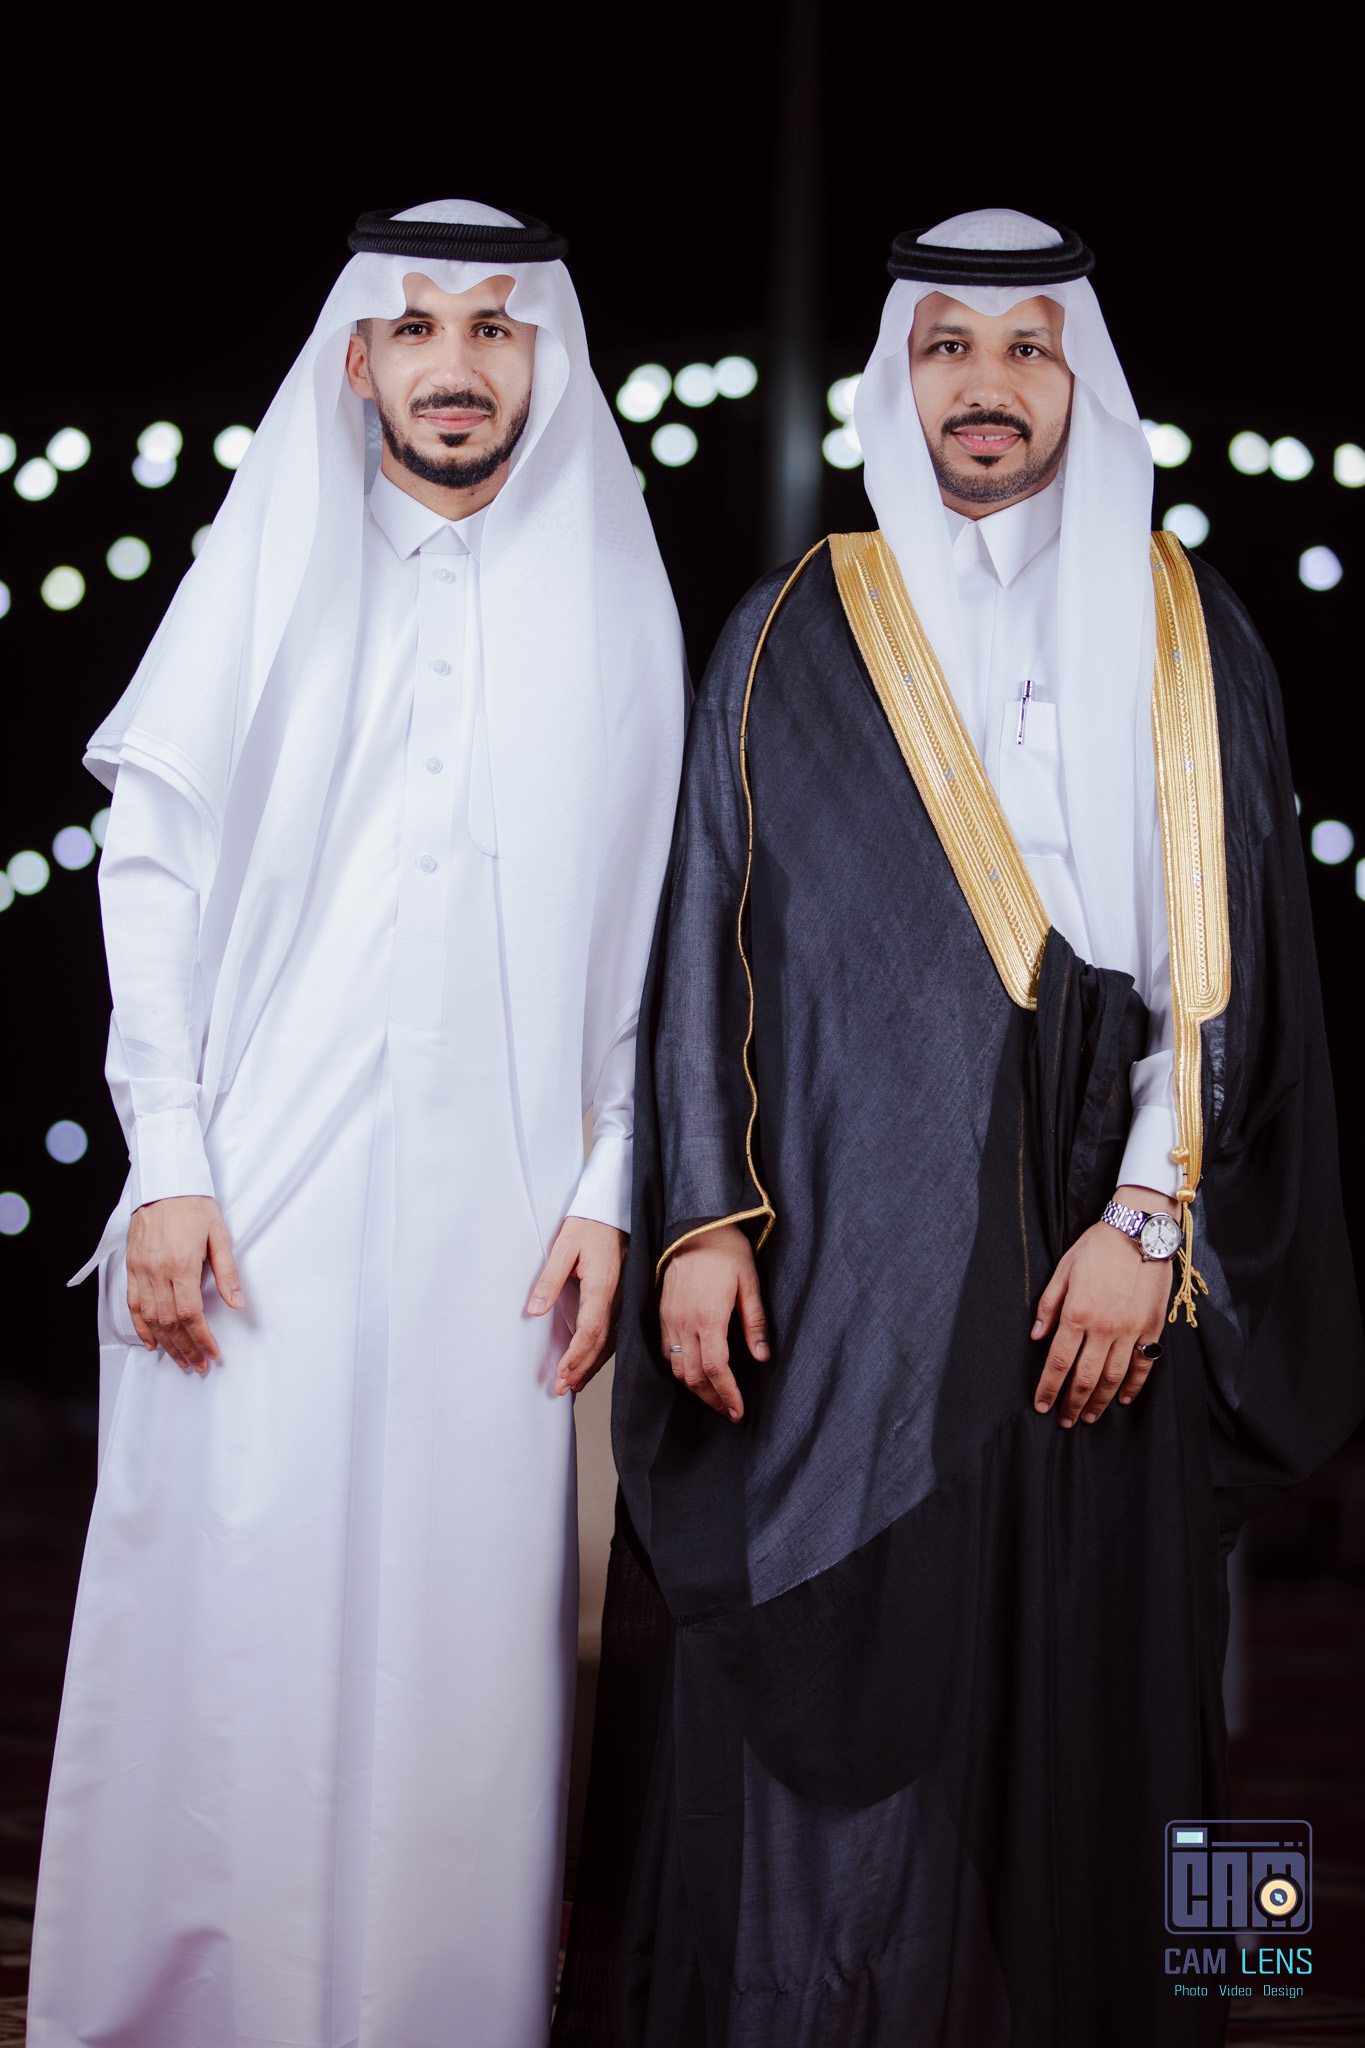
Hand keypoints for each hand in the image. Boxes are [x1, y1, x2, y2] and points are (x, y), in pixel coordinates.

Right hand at [126, 1195, 243, 1375]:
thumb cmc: (194, 1207)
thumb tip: (237, 1303)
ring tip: (180, 1360)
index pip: (190, 1313)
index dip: (201, 1338)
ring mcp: (141, 1271)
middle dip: (186, 1348)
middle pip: (170, 1322)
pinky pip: (133, 1305)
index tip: (212, 1353)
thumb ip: (227, 1272)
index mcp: (181, 1264)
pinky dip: (141, 1327)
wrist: (164, 1184)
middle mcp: (157, 1271)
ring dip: (166, 1343)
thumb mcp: (220, 1235)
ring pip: (150, 1318)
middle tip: (199, 1365)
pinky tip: (152, 1343)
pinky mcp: (131, 1267)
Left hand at [531, 1217, 627, 1395]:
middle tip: (563, 1388)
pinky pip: (614, 1332)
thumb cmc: (587, 1225)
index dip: (577, 1355)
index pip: (591, 1330)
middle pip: (602, 1342)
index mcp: (602, 1285)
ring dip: (592, 1364)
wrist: (610, 1211)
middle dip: (582, 1368)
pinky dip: (601, 1352)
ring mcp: (621, 1299)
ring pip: (610, 1341)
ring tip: (574, 1384)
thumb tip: (534, 1310)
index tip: (562, 1373)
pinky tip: (590, 1362)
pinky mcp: (620, 1299)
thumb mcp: (563, 1247)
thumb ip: (549, 1279)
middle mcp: (617, 1297)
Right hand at [658, 1223, 768, 1422]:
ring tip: (715, 1396)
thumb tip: (762, 1357)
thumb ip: (755, 1323)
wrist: (695, 1224)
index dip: (728, 1395)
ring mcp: (669, 1318)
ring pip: (676, 1368)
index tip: (738, 1411)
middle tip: (729, 1411)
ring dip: (695, 1387)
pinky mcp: (661, 1312)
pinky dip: (678, 1368)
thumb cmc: (726, 1249)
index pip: (715, 1369)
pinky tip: (694, 1371)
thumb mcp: (750, 1283)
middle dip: (712, 1399)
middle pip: (693, 1376)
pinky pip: (664, 1351)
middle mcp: (684, 1322)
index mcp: (708, 1316)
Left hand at [1031, 1186, 1176, 1426]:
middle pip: (1085, 1378)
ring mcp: (1131, 1330)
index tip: (1042, 1405)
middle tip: (1065, 1420)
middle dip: (1072, 1404)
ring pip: (1113, 1377)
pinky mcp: (1153, 1328)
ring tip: (1090, 1416)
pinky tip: (1122, 1399)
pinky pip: (1143, 1365)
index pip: (1058, 1363)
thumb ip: (1048, 1306)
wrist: (1140, 1231)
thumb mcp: (1063, 1271)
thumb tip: (1036, 1337)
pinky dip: (1133, 1386)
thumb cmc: (1097, 1248)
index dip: (1048, 1388)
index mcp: (1077, 1314)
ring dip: (1100, 1401)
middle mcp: (1103, 1328)